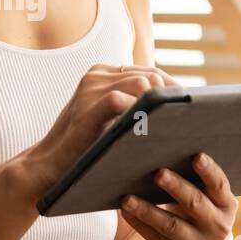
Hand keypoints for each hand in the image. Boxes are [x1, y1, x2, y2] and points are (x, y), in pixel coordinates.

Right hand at [16, 63, 180, 202]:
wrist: (47, 167)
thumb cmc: (84, 149)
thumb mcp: (110, 122)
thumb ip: (133, 109)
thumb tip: (179, 110)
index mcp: (102, 73)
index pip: (148, 72)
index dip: (173, 89)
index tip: (193, 109)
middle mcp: (96, 75)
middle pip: (150, 76)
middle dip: (173, 97)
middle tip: (192, 119)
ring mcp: (90, 88)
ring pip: (140, 84)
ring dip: (161, 106)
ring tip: (178, 125)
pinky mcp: (86, 107)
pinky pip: (120, 100)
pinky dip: (140, 112)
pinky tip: (153, 129)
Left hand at [120, 153, 237, 239]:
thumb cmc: (200, 214)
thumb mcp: (208, 202)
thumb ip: (196, 183)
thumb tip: (163, 156)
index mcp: (226, 206)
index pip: (219, 186)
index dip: (209, 171)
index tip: (197, 156)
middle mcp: (217, 226)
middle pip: (195, 203)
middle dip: (177, 187)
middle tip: (159, 173)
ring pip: (171, 225)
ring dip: (147, 211)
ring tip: (128, 198)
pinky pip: (156, 239)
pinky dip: (139, 224)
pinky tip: (126, 211)